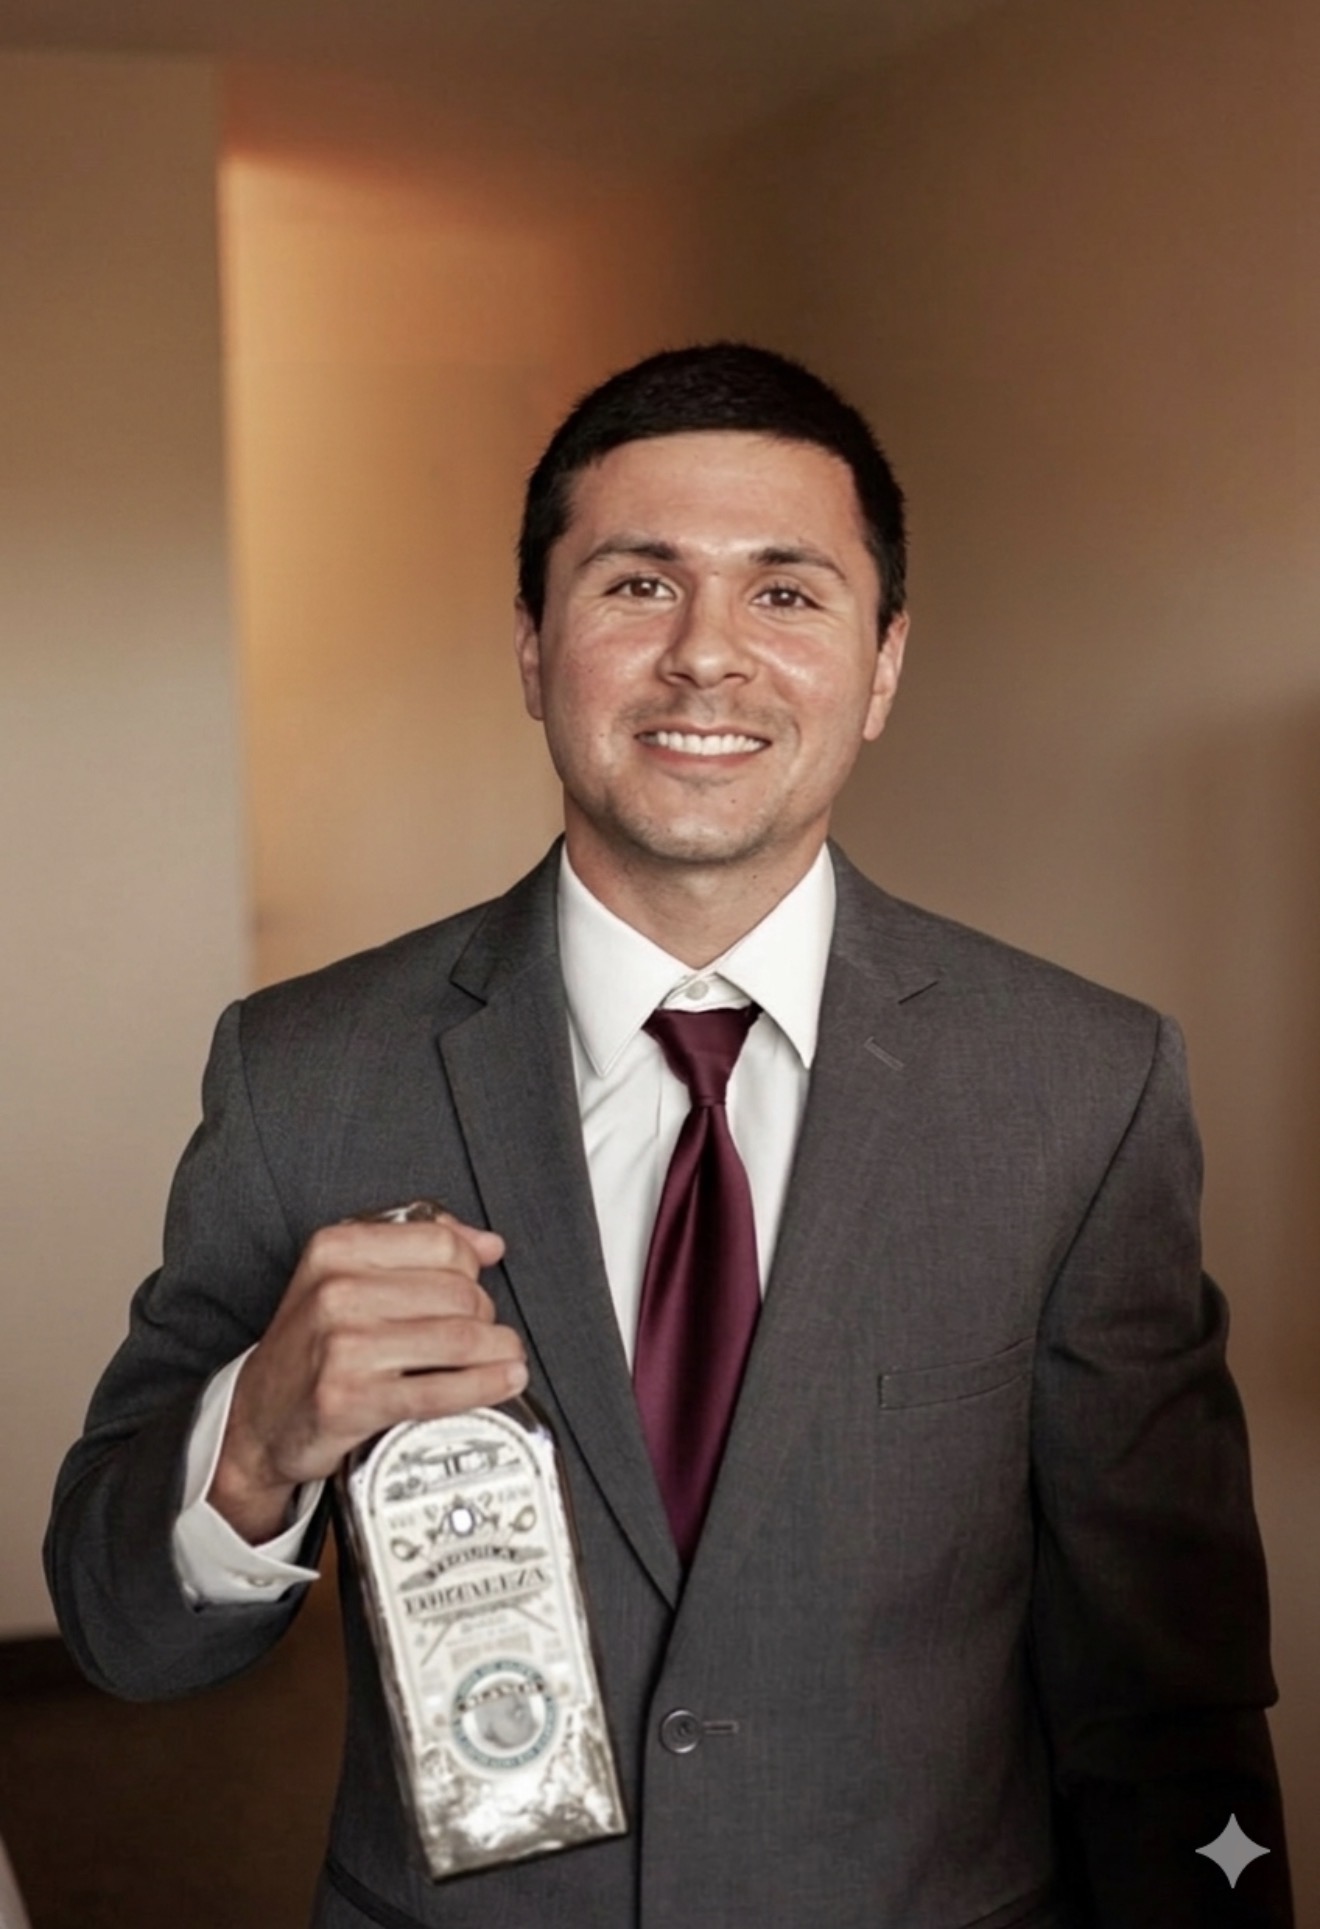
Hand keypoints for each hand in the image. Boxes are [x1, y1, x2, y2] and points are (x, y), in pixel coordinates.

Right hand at [210, 1213, 525, 1542]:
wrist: (256, 1419)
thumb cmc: (310, 1346)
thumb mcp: (344, 1277)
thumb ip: (416, 1249)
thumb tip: (488, 1244)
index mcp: (336, 1249)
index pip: (442, 1243)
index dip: (472, 1269)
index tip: (474, 1289)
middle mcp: (336, 1291)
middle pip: (458, 1292)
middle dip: (485, 1316)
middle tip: (484, 1336)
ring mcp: (343, 1346)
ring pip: (459, 1338)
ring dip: (499, 1351)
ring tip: (507, 1358)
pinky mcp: (352, 1399)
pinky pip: (441, 1389)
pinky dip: (485, 1386)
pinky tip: (504, 1381)